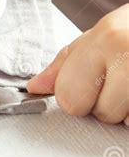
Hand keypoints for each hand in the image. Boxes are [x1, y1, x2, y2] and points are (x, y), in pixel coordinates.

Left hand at [28, 4, 128, 124]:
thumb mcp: (101, 33)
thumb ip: (67, 63)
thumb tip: (36, 87)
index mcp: (106, 39)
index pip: (69, 97)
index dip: (76, 94)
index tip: (88, 80)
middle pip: (98, 114)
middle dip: (104, 103)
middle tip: (120, 79)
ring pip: (125, 123)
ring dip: (128, 110)